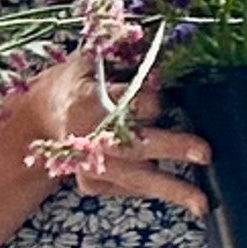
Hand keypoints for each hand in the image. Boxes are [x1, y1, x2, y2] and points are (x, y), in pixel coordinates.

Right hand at [14, 65, 210, 216]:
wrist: (41, 116)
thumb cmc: (80, 81)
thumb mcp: (94, 59)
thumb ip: (125, 54)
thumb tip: (166, 43)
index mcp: (87, 100)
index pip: (129, 103)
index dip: (152, 101)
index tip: (166, 99)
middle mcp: (88, 136)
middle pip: (134, 143)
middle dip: (171, 147)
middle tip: (205, 153)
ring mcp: (90, 165)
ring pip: (135, 177)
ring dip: (172, 189)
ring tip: (202, 204)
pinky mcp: (92, 183)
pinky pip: (130, 188)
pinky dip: (156, 188)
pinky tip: (183, 193)